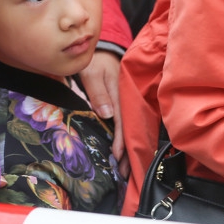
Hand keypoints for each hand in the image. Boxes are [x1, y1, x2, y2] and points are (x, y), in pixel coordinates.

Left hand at [81, 50, 127, 177]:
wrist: (105, 50)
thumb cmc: (95, 61)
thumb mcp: (92, 72)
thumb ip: (98, 92)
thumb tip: (106, 114)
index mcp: (121, 96)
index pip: (122, 123)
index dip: (121, 140)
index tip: (118, 156)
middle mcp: (127, 102)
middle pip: (131, 131)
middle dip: (130, 152)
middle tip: (126, 173)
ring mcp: (128, 104)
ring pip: (132, 130)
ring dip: (131, 150)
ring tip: (128, 170)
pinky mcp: (125, 106)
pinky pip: (128, 126)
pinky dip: (129, 141)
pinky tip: (127, 154)